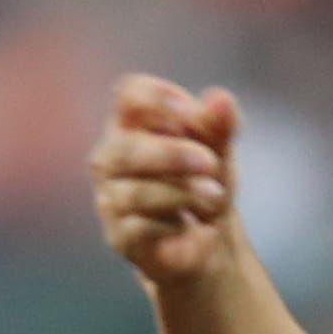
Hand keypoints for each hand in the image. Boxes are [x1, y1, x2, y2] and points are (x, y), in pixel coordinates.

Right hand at [89, 74, 240, 285]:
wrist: (208, 237)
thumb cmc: (204, 181)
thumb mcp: (220, 150)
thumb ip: (220, 125)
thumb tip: (222, 99)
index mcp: (131, 124)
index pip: (129, 96)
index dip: (159, 98)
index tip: (193, 114)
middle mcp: (111, 158)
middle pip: (125, 147)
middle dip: (173, 154)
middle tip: (211, 163)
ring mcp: (111, 198)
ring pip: (135, 192)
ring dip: (182, 193)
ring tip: (215, 197)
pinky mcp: (120, 236)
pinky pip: (141, 229)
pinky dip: (174, 227)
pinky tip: (196, 228)